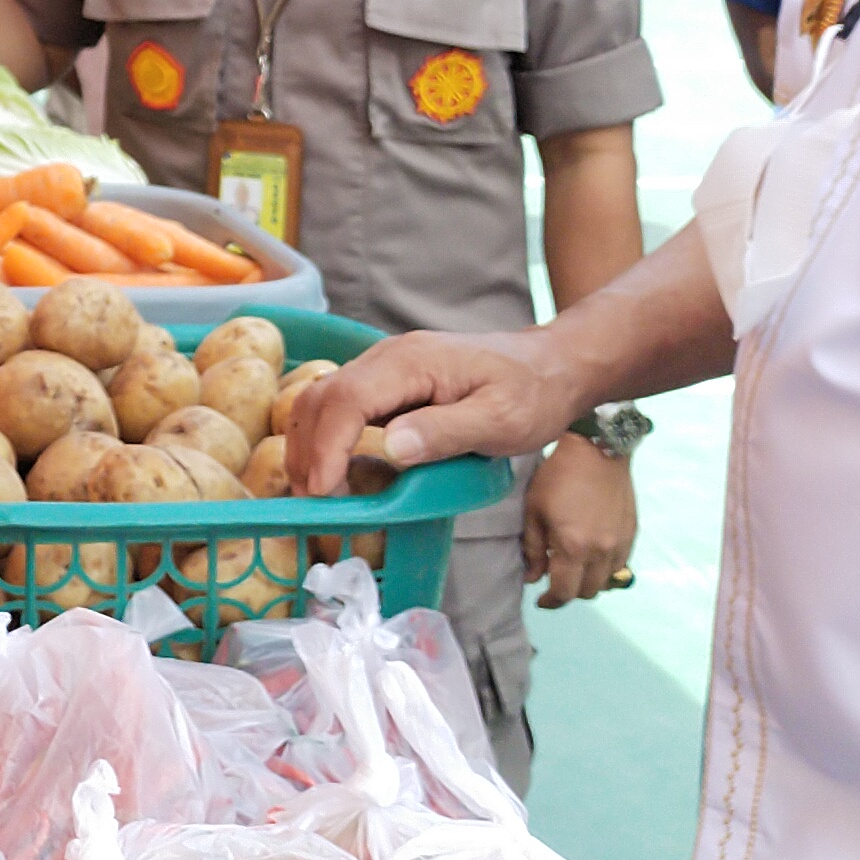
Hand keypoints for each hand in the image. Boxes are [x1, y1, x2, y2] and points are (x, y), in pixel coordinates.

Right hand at [283, 327, 593, 495]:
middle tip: (313, 502)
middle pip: (322, 396)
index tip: (323, 490)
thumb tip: (391, 448)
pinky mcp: (388, 384)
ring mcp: (385, 368)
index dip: (327, 446)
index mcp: (412, 362)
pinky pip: (341, 406)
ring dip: (310, 444)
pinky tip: (334, 470)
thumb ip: (446, 432)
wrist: (551, 367)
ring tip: (319, 492)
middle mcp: (388, 358)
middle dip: (307, 450)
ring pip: (323, 399)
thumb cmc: (532, 394)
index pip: (348, 399)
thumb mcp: (501, 420)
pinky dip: (326, 438)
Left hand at [523, 435, 638, 607]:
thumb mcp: (534, 511)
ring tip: (573, 567)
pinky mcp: (632, 534)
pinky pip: (620, 565)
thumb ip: (533, 549)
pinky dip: (605, 568)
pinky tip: (591, 555)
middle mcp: (602, 551)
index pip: (565, 592)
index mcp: (574, 547)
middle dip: (569, 591)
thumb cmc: (558, 477)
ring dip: (588, 582)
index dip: (551, 601)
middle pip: (587, 591)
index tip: (542, 599)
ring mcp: (621, 543)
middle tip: (555, 580)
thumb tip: (532, 578)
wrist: (597, 450)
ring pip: (606, 581)